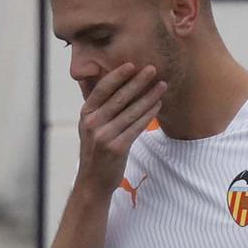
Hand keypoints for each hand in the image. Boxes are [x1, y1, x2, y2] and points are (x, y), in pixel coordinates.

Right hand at [77, 63, 166, 194]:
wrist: (93, 182)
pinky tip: (158, 105)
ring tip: (162, 86)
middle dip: (138, 82)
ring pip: (131, 111)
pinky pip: (137, 127)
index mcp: (85, 114)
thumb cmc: (95, 150)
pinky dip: (149, 114)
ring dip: (149, 96)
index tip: (132, 64)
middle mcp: (93, 123)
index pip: (102, 89)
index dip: (117, 76)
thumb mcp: (89, 127)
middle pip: (119, 98)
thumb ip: (97, 106)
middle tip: (153, 69)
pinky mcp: (117, 148)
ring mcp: (104, 136)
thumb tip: (102, 80)